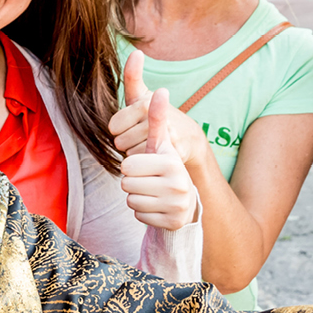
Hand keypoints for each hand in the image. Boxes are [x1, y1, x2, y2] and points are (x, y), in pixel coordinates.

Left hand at [109, 50, 204, 167]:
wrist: (190, 138)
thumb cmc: (158, 115)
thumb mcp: (143, 96)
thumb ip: (133, 76)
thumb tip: (136, 51)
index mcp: (144, 103)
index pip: (113, 127)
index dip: (120, 131)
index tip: (131, 126)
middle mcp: (155, 117)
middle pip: (120, 142)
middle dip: (128, 143)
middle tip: (142, 138)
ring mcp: (165, 136)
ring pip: (131, 155)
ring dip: (137, 155)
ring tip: (149, 147)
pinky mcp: (172, 154)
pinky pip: (145, 165)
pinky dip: (147, 164)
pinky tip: (155, 157)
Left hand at [119, 88, 199, 229]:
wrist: (186, 199)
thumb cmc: (165, 165)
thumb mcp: (161, 142)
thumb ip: (156, 117)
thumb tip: (160, 90)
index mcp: (172, 161)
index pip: (127, 163)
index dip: (130, 164)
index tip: (144, 164)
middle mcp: (178, 183)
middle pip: (126, 183)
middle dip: (132, 181)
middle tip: (147, 179)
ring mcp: (177, 205)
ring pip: (130, 200)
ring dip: (136, 196)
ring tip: (152, 192)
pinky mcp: (172, 222)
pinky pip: (138, 216)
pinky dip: (143, 212)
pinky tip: (156, 206)